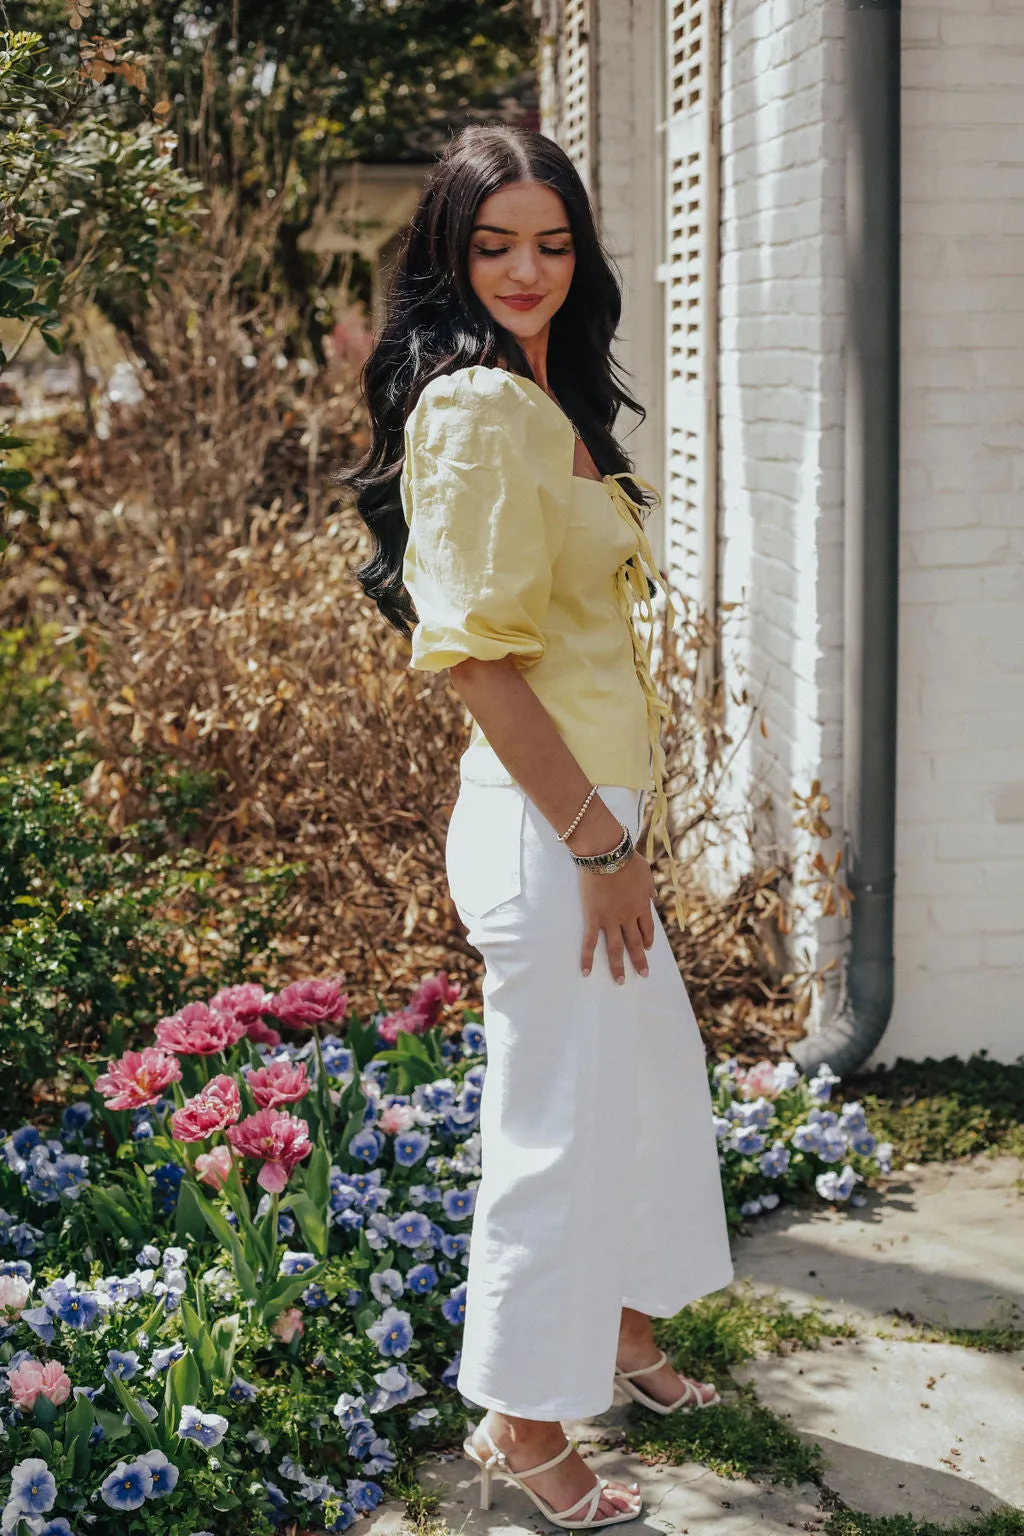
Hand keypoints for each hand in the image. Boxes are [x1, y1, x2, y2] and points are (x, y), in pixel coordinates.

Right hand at [578, 850, 656, 982]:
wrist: (607, 854)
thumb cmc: (627, 858)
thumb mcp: (646, 872)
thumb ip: (650, 886)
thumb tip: (654, 896)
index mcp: (642, 905)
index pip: (647, 928)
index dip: (648, 940)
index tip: (649, 948)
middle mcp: (628, 916)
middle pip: (635, 943)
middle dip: (640, 960)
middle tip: (644, 974)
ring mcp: (610, 919)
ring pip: (616, 948)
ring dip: (618, 966)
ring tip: (621, 981)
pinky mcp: (593, 917)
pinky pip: (590, 942)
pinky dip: (588, 958)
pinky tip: (586, 972)